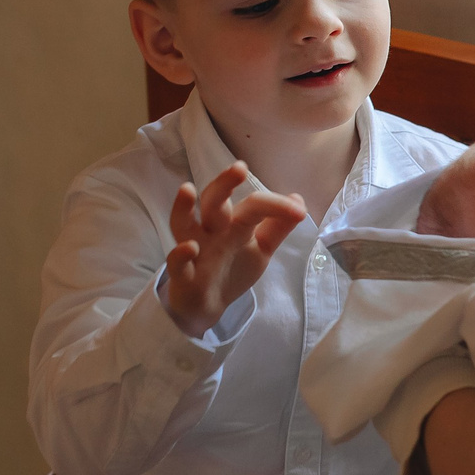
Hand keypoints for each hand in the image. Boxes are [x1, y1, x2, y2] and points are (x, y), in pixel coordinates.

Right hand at [162, 163, 306, 337]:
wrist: (208, 305)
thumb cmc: (233, 269)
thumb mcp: (261, 248)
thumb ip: (278, 227)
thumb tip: (297, 199)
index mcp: (233, 222)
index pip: (253, 206)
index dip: (275, 205)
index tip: (298, 211)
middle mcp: (211, 231)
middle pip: (213, 202)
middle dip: (224, 184)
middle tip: (239, 169)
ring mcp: (194, 250)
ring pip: (184, 224)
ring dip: (184, 208)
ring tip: (187, 189)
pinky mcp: (182, 275)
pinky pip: (177, 263)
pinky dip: (180, 255)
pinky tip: (189, 248)